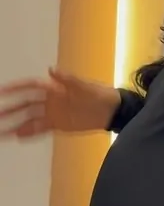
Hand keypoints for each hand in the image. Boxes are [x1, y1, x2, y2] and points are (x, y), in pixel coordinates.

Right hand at [0, 69, 120, 138]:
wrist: (112, 111)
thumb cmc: (99, 94)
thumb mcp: (85, 86)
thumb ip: (67, 79)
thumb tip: (51, 69)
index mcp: (54, 88)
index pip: (30, 87)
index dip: (15, 88)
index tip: (1, 91)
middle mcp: (50, 100)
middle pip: (25, 104)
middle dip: (10, 109)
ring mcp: (53, 113)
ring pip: (29, 118)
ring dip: (15, 124)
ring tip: (2, 131)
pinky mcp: (58, 125)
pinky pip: (40, 129)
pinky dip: (29, 132)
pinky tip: (17, 136)